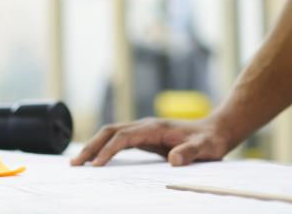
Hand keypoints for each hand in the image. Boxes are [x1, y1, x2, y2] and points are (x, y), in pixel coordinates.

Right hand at [70, 116, 234, 166]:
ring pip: (112, 133)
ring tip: (78, 162)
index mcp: (156, 128)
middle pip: (111, 131)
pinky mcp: (146, 136)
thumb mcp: (205, 148)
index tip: (96, 165)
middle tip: (74, 164)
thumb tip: (174, 160)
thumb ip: (190, 153)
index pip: (124, 137)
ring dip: (94, 146)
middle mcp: (146, 125)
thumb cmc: (210, 141)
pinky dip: (105, 147)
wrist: (217, 130)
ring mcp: (145, 129)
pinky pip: (119, 140)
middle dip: (91, 146)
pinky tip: (97, 159)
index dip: (108, 150)